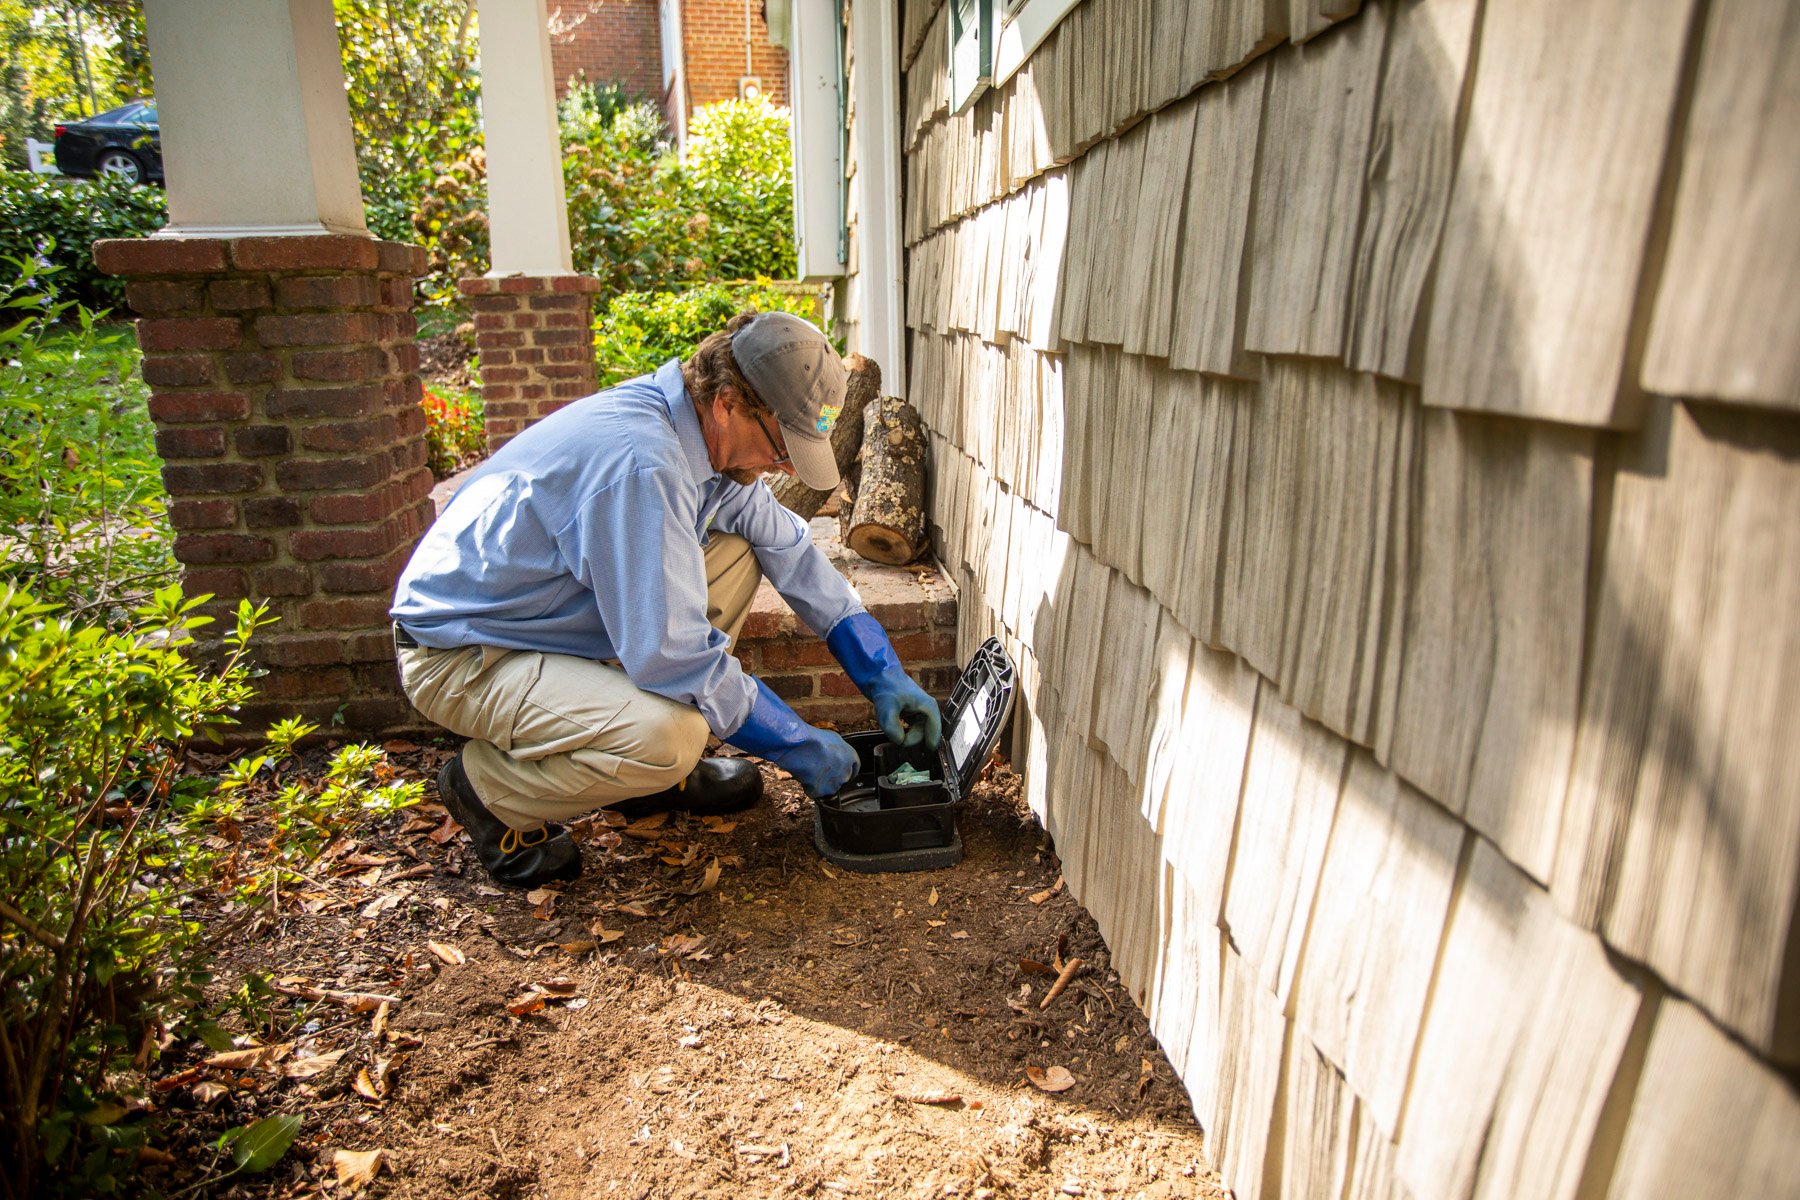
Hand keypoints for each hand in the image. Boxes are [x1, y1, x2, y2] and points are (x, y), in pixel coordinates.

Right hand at [729, 681, 859, 797]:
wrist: (801, 746)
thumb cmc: (814, 739)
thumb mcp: (833, 738)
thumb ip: (838, 749)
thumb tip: (835, 752)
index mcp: (851, 757)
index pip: (855, 768)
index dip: (847, 770)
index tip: (840, 770)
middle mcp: (846, 772)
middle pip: (841, 779)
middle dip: (832, 776)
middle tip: (819, 769)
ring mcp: (834, 783)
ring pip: (828, 787)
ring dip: (820, 783)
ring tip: (809, 770)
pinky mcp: (821, 791)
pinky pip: (815, 792)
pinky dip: (808, 787)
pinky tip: (803, 776)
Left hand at [826, 612, 942, 749]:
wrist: (878, 674)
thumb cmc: (886, 687)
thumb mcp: (887, 709)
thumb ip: (893, 729)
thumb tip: (899, 741)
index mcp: (929, 708)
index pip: (934, 735)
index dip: (926, 745)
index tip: (917, 752)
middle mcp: (927, 710)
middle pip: (922, 735)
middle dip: (907, 737)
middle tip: (893, 730)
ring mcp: (920, 712)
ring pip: (914, 733)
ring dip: (902, 733)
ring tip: (891, 722)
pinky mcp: (911, 713)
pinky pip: (909, 729)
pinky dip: (900, 730)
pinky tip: (891, 722)